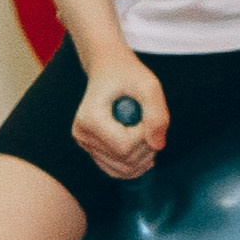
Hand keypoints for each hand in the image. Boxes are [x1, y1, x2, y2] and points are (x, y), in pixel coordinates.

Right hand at [72, 55, 168, 178]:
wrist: (108, 69)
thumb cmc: (129, 74)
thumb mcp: (149, 85)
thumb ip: (157, 114)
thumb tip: (157, 146)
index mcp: (89, 118)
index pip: (124, 146)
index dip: (145, 135)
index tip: (149, 114)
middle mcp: (81, 135)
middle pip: (124, 160)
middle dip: (147, 146)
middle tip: (149, 121)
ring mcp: (84, 144)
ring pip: (122, 169)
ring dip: (144, 156)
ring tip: (145, 131)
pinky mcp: (91, 150)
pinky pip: (116, 171)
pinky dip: (134, 164)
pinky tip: (142, 148)